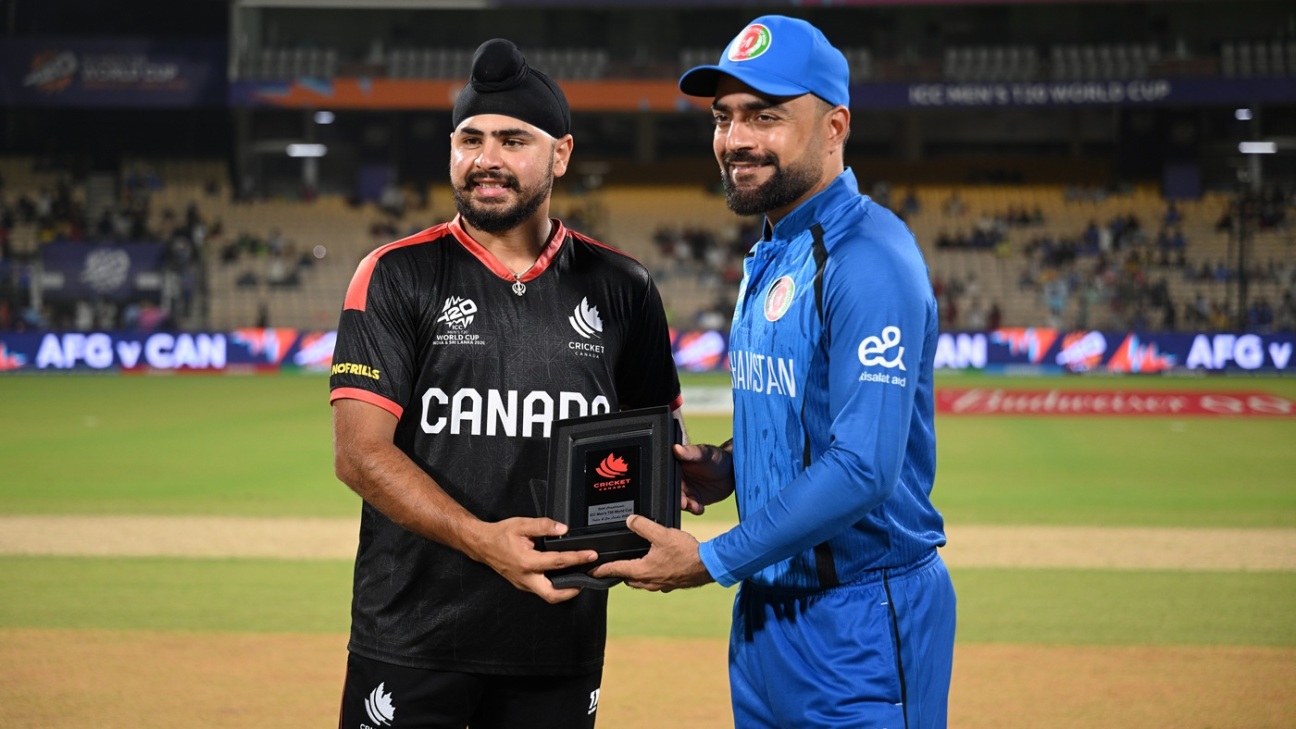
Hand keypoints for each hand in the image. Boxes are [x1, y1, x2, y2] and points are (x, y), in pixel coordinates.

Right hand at [465, 517, 597, 603]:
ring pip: (548, 595)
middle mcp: (526, 578)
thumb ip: (544, 526)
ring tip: (578, 576)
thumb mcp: (522, 525)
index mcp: (527, 562)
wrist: (482, 544)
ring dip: (565, 589)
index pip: (558, 562)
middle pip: (553, 595)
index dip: (577, 558)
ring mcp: (523, 584)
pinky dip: (554, 585)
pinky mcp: (523, 585)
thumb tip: (563, 529)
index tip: (591, 555)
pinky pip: (542, 589)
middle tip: (586, 578)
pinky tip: (562, 575)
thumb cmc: (500, 535)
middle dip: (573, 590)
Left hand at [591, 515, 712, 591]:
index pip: (616, 569)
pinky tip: (655, 567)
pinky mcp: (670, 584)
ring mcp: (660, 585)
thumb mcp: (662, 534)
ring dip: (633, 574)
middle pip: (626, 578)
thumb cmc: (687, 553)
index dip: (601, 569)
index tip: (591, 571)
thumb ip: (643, 526)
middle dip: (618, 572)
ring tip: (630, 565)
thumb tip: (630, 520)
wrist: (708, 565)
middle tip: (610, 565)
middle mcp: (649, 581)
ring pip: (640, 582)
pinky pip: (653, 581)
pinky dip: (648, 575)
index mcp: (642, 570)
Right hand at [674, 443, 735, 514]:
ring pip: (682, 501)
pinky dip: (695, 509)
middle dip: (677, 498)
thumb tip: (676, 448)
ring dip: (685, 506)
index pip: (668, 477)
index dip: (668, 484)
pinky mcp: (697, 500)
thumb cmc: (717, 456)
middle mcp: (680, 481)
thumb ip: (690, 452)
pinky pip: (693, 508)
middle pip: (673, 491)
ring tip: (692, 505)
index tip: (671, 489)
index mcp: (677, 467)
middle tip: (682, 502)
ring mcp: (688, 491)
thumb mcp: (704, 453)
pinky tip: (699, 508)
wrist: (733, 469)